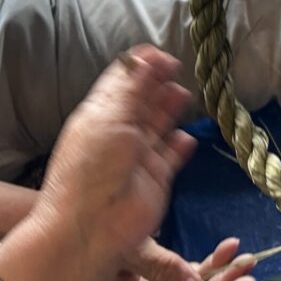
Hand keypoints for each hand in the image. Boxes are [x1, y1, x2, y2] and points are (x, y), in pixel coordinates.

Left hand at [32, 45, 197, 280]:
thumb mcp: (109, 120)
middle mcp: (119, 132)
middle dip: (157, 82)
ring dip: (170, 107)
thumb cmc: (92, 169)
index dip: (140, 66)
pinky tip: (187, 135)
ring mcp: (139, 155)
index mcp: (99, 115)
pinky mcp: (157, 176)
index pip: (121, 82)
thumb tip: (147, 56)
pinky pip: (173, 154)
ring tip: (184, 93)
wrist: (93, 227)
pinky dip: (181, 144)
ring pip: (159, 123)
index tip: (160, 54)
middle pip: (142, 100)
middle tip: (176, 66)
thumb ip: (132, 89)